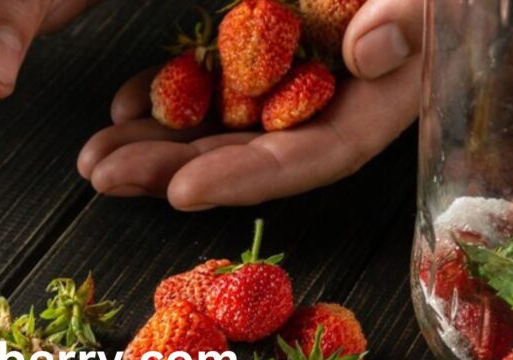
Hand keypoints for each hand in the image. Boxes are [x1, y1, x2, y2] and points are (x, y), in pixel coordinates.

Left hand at [77, 0, 423, 209]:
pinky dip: (169, 95)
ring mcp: (297, 81)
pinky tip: (124, 105)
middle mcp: (333, 104)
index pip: (313, 156)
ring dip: (156, 144)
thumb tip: (369, 51)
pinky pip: (216, 84)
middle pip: (250, 155)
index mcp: (383, 101)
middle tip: (106, 176)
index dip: (248, 178)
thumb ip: (416, 16)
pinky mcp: (270, 52)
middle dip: (174, 171)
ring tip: (95, 158)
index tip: (183, 189)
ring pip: (222, 126)